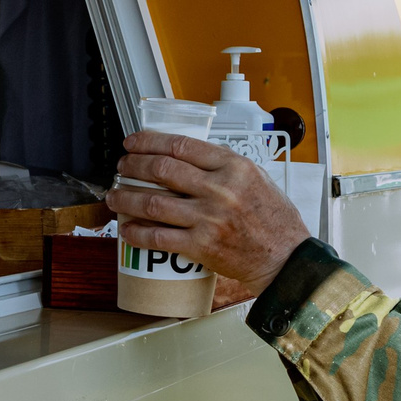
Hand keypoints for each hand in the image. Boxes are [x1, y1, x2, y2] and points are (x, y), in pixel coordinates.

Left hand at [105, 130, 308, 293]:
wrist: (285, 258)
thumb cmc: (275, 220)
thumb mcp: (257, 178)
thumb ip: (225, 166)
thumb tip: (191, 155)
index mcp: (233, 167)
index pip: (181, 145)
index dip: (149, 141)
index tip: (134, 143)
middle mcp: (219, 189)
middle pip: (161, 169)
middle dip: (132, 166)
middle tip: (121, 167)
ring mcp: (208, 218)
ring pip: (153, 203)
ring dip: (126, 198)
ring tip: (114, 196)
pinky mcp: (201, 246)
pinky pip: (159, 237)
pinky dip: (137, 233)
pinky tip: (127, 229)